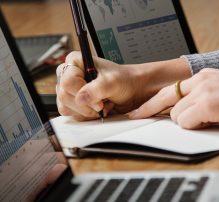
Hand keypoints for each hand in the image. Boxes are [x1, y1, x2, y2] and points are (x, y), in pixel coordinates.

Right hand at [56, 52, 190, 120]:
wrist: (132, 90)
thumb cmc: (124, 80)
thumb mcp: (113, 82)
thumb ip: (97, 89)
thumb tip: (80, 98)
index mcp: (75, 61)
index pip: (68, 81)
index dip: (82, 93)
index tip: (100, 100)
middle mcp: (69, 74)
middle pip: (64, 95)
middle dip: (85, 105)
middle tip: (102, 105)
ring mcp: (69, 89)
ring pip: (65, 106)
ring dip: (85, 111)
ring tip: (101, 105)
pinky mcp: (72, 102)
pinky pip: (70, 113)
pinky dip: (84, 115)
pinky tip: (96, 109)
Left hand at [129, 69, 218, 128]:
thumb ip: (203, 96)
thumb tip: (189, 111)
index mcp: (203, 76)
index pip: (170, 89)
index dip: (152, 101)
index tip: (139, 110)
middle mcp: (200, 81)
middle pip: (167, 100)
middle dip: (156, 112)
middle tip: (138, 117)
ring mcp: (203, 92)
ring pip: (177, 114)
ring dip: (188, 122)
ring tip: (208, 120)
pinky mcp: (207, 104)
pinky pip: (186, 122)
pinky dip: (195, 126)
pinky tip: (212, 121)